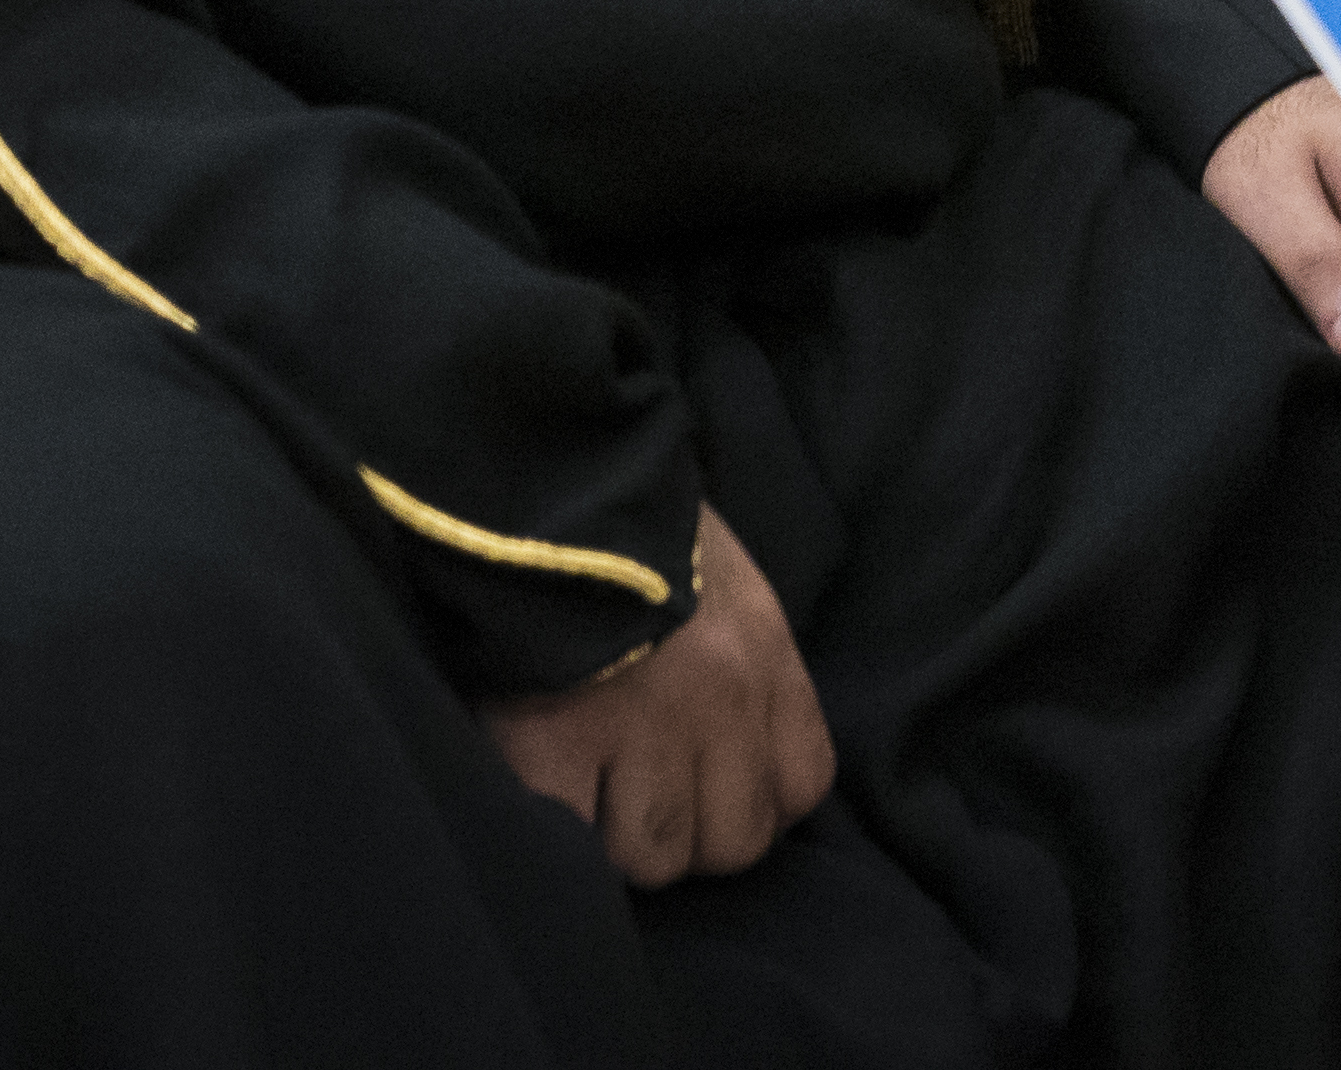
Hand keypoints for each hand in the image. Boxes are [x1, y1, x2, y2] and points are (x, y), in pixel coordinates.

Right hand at [481, 505, 834, 887]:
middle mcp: (722, 702)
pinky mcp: (555, 748)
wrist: (545, 480)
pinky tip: (539, 781)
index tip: (705, 787)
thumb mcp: (725, 584)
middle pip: (732, 844)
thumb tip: (725, 761)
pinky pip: (573, 841)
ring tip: (581, 786)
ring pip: (653, 859)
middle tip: (636, 792)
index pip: (801, 789)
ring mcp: (642, 731)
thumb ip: (743, 669)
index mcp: (765, 655)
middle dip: (685, 834)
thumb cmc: (633, 530)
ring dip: (614, 841)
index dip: (750, 802)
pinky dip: (556, 825)